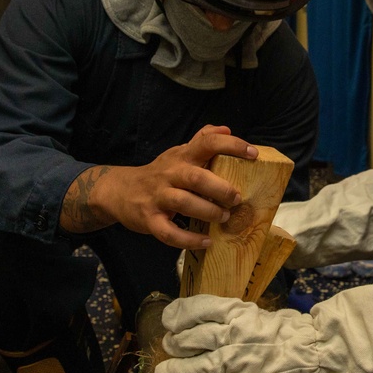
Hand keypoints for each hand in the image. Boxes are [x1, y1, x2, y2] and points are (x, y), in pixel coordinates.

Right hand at [60, 125, 256, 248]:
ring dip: (207, 212)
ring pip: (183, 203)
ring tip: (224, 218)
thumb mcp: (178, 153)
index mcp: (181, 157)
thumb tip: (227, 129)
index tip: (253, 154)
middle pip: (196, 177)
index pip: (206, 143)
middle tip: (237, 198)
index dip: (231, 146)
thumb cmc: (160, 173)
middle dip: (220, 188)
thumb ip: (201, 140)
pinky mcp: (149, 219)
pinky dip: (188, 240)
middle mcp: (169, 174)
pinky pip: (169, 233)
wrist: (118, 191)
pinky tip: (206, 243)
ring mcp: (158, 197)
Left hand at [154, 295, 322, 372]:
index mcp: (237, 312)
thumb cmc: (294, 331)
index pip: (197, 308)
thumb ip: (237, 317)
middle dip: (174, 345)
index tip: (168, 321)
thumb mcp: (261, 315)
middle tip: (170, 349)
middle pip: (188, 339)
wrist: (319, 352)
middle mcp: (231, 335)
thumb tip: (216, 319)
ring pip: (194, 367)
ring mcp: (235, 362)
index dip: (176, 315)